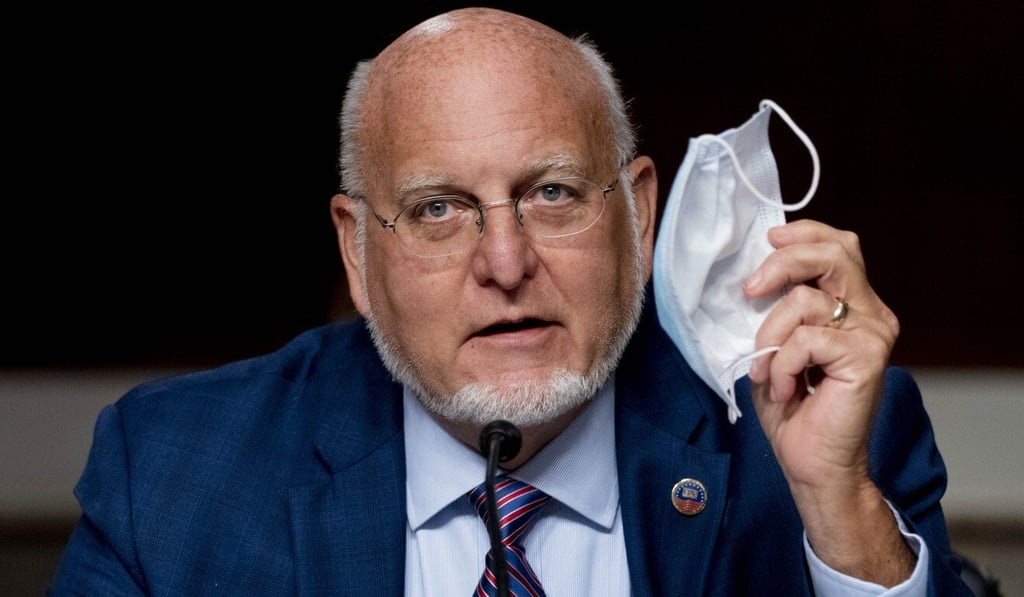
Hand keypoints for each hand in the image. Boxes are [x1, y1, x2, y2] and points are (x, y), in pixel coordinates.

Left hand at [743, 219, 913, 584]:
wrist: (814, 463)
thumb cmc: (793, 408)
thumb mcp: (777, 345)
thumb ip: (777, 308)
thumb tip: (752, 276)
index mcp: (855, 305)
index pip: (839, 245)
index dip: (804, 234)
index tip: (768, 241)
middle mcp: (872, 313)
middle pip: (834, 252)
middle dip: (782, 263)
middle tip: (749, 291)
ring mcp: (874, 333)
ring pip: (805, 299)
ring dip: (770, 336)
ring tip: (767, 371)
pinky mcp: (867, 356)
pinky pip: (806, 338)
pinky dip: (781, 364)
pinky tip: (784, 389)